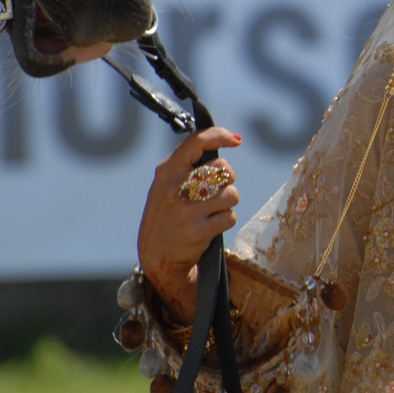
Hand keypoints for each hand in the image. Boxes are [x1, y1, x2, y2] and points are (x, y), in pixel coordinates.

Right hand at [138, 126, 242, 323]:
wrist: (157, 256)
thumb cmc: (167, 215)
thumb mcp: (166, 186)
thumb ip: (187, 166)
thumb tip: (226, 142)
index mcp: (167, 171)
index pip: (196, 142)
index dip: (220, 136)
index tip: (236, 140)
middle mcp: (175, 188)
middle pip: (223, 169)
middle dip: (229, 178)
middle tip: (219, 188)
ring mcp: (186, 210)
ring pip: (231, 194)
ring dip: (228, 202)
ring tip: (212, 210)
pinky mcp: (198, 231)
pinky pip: (230, 217)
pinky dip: (226, 220)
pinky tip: (211, 225)